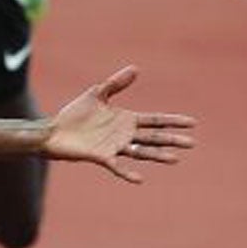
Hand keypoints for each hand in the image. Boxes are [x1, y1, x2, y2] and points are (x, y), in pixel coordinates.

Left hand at [43, 66, 195, 183]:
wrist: (54, 131)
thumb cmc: (75, 114)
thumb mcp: (97, 94)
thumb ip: (116, 84)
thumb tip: (136, 69)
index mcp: (127, 120)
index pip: (156, 120)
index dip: (173, 121)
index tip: (192, 122)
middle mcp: (124, 135)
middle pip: (153, 137)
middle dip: (172, 140)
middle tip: (191, 143)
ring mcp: (114, 147)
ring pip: (141, 152)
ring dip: (157, 155)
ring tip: (175, 159)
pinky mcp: (101, 157)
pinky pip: (117, 167)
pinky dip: (128, 172)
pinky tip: (140, 178)